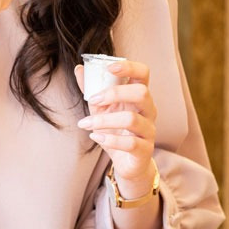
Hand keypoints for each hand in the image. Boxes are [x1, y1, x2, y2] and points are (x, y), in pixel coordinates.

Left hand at [75, 59, 156, 191]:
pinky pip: (130, 143)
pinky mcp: (145, 149)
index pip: (143, 73)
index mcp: (139, 96)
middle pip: (141, 93)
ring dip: (104, 120)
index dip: (129, 67)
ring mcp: (149, 130)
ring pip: (131, 119)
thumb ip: (91, 89)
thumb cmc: (115, 130)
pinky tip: (96, 137)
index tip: (109, 67)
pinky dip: (110, 140)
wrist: (126, 161)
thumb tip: (79, 69)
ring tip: (85, 123)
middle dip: (115, 93)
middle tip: (94, 100)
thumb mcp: (101, 108)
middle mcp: (148, 110)